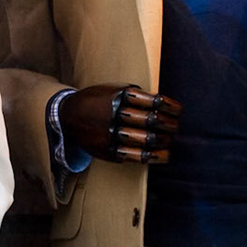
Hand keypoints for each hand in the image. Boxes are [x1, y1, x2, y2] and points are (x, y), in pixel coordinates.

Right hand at [57, 84, 182, 164]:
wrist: (67, 116)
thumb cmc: (96, 100)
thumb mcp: (112, 89)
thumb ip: (134, 95)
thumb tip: (162, 103)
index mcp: (120, 96)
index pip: (152, 102)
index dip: (169, 107)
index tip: (179, 111)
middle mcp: (116, 114)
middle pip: (151, 121)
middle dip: (168, 125)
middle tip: (176, 127)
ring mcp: (111, 133)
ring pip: (145, 139)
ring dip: (163, 141)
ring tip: (171, 141)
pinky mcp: (108, 150)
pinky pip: (134, 156)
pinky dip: (152, 156)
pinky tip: (163, 155)